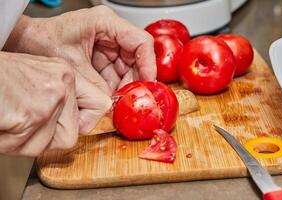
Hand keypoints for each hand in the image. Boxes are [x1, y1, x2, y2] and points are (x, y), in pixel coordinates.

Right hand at [0, 52, 110, 155]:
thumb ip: (61, 100)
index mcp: (65, 73)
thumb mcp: (36, 78)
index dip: (88, 121)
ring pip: (50, 144)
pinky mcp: (32, 113)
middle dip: (48, 137)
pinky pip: (27, 145)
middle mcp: (62, 83)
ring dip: (25, 140)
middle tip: (26, 122)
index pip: (100, 103)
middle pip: (73, 134)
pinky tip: (3, 120)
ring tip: (10, 117)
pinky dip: (9, 141)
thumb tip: (79, 123)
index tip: (78, 125)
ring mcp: (49, 98)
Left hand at [4, 6, 156, 95]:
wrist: (27, 43)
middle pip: (138, 56)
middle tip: (133, 97)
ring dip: (126, 85)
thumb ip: (95, 85)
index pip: (140, 41)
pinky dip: (116, 86)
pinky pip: (117, 73)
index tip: (148, 83)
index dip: (148, 64)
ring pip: (129, 67)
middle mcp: (111, 31)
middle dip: (136, 79)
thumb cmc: (43, 41)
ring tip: (120, 100)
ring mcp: (108, 44)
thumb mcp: (72, 66)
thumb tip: (112, 102)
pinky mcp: (104, 56)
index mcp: (105, 22)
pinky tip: (111, 96)